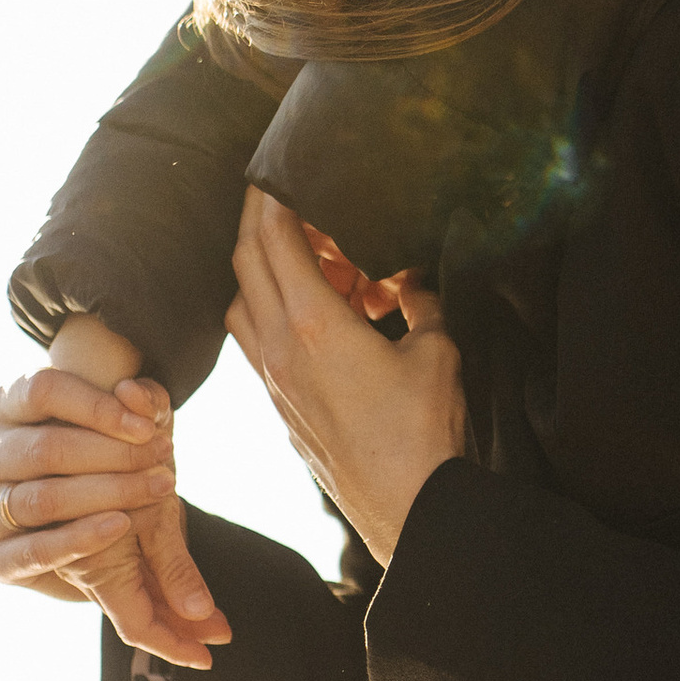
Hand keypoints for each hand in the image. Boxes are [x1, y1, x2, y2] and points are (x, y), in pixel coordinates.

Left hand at [0, 341, 232, 670]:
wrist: (90, 440)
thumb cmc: (110, 513)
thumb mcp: (130, 555)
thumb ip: (160, 591)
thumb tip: (211, 649)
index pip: (27, 555)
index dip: (74, 541)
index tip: (123, 525)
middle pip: (39, 498)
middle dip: (111, 491)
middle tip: (166, 484)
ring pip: (43, 449)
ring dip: (108, 450)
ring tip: (160, 450)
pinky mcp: (4, 398)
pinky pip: (45, 396)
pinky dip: (95, 406)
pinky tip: (136, 413)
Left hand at [225, 190, 466, 564]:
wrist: (409, 509)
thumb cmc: (425, 432)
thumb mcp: (438, 351)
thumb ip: (421, 302)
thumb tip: (412, 278)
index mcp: (315, 325)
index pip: (274, 240)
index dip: (271, 199)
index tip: (276, 170)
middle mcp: (281, 349)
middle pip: (245, 264)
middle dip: (258, 223)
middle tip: (282, 199)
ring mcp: (274, 382)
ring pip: (242, 305)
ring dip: (262, 272)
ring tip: (308, 262)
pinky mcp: (279, 408)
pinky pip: (256, 343)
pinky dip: (270, 313)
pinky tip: (312, 314)